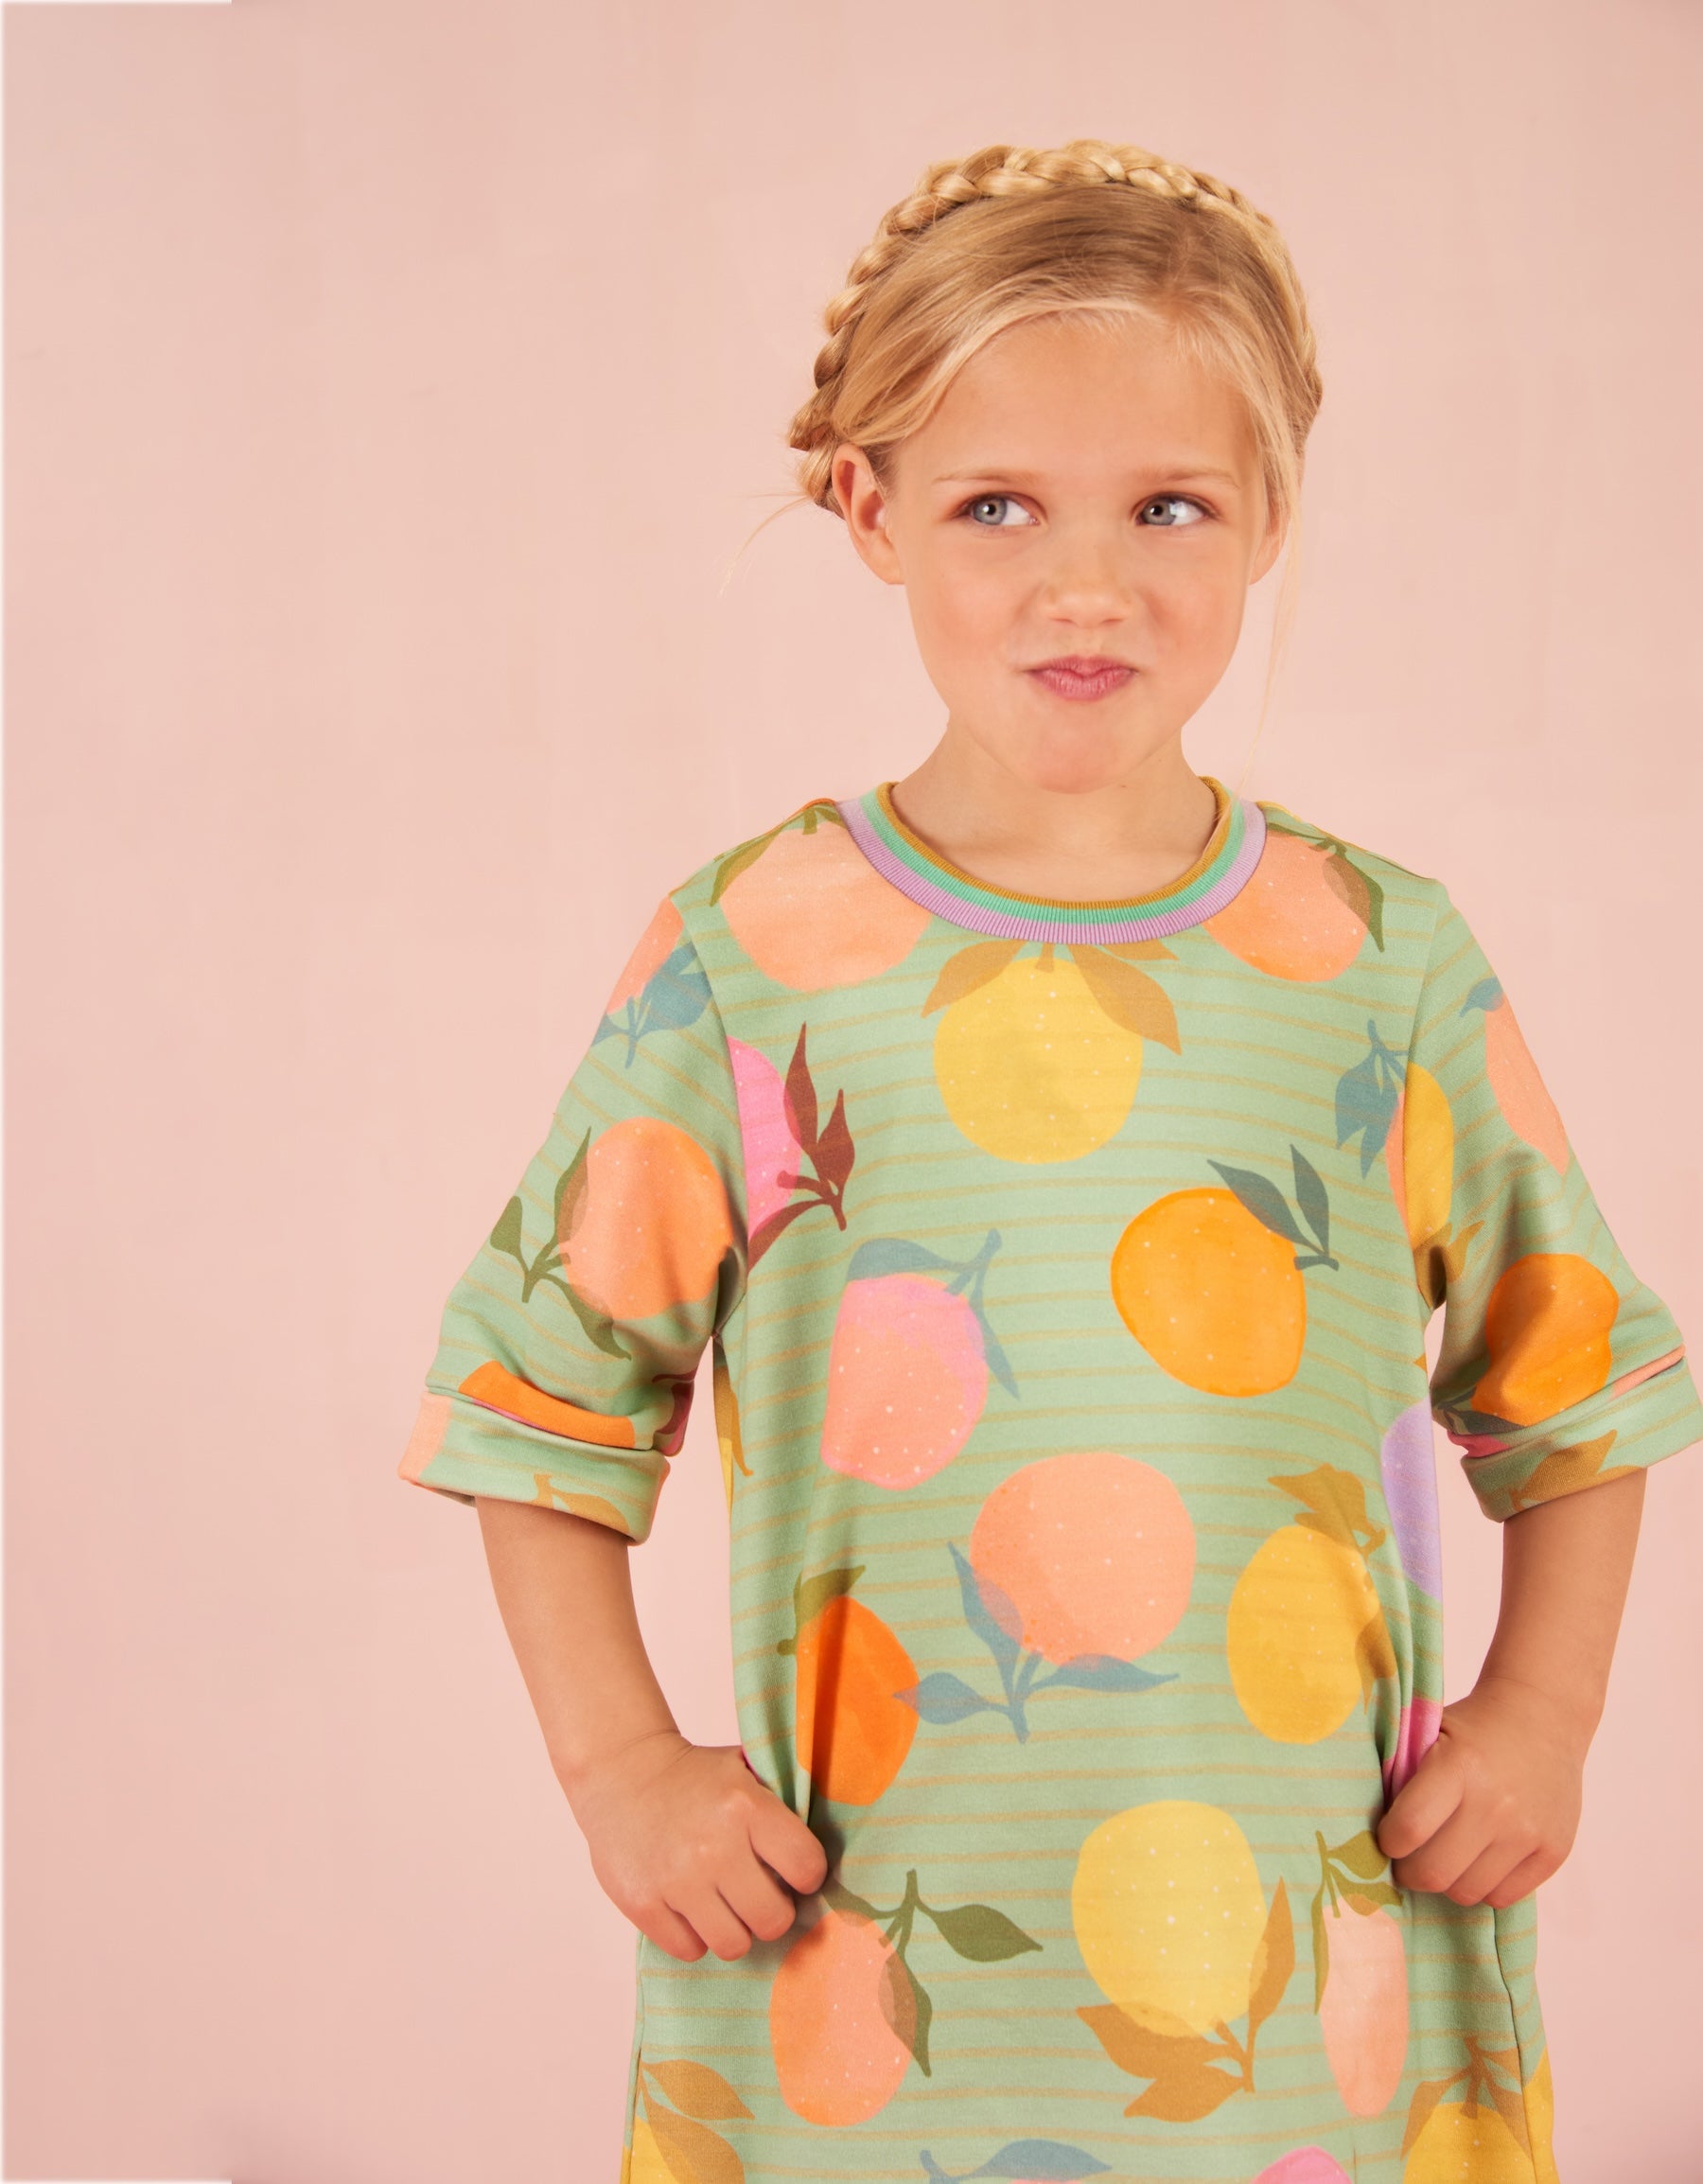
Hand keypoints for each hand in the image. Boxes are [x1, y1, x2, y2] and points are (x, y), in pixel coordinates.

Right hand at [567, 1730, 828, 1961]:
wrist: (619, 1770)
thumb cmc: (693, 1775)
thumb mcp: (743, 1769)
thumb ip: (782, 1803)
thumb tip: (827, 1850)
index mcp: (746, 1807)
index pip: (807, 1868)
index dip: (805, 1875)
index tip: (793, 1871)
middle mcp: (714, 1847)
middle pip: (774, 1920)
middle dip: (772, 1911)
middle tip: (758, 1895)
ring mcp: (676, 1880)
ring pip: (734, 1945)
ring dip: (734, 1929)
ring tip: (723, 1904)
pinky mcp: (642, 1903)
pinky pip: (689, 1950)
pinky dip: (693, 1936)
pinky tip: (689, 1907)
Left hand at [1376, 1675, 1589, 1909]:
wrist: (1541, 1716)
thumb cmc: (1472, 1728)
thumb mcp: (1429, 1732)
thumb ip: (1399, 1773)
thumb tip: (1361, 1826)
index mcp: (1458, 1767)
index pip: (1407, 1830)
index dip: (1387, 1841)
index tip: (1387, 1835)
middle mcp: (1495, 1803)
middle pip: (1435, 1873)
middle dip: (1409, 1872)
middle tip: (1407, 1859)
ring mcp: (1528, 1832)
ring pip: (1467, 1892)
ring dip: (1447, 1881)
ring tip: (1444, 1856)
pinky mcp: (1553, 1852)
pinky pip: (1502, 1897)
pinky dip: (1482, 1886)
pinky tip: (1477, 1859)